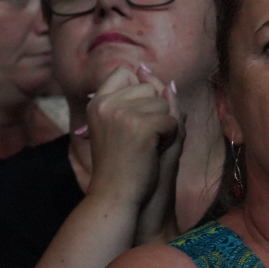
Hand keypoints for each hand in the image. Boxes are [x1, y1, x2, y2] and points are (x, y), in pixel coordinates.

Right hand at [83, 64, 180, 212]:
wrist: (115, 195)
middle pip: (150, 87)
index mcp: (97, 102)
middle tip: (138, 138)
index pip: (123, 72)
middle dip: (155, 112)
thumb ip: (142, 100)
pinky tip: (152, 151)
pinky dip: (168, 137)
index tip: (135, 116)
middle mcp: (105, 103)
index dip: (140, 89)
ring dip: (163, 126)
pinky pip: (171, 121)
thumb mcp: (126, 126)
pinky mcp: (139, 125)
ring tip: (145, 146)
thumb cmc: (123, 164)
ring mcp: (121, 112)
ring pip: (164, 103)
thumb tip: (161, 78)